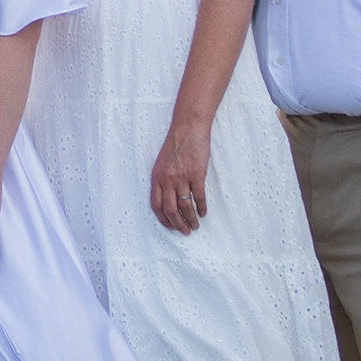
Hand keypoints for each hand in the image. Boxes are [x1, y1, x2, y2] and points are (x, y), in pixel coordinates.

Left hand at [147, 114, 212, 234]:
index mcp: (156, 178)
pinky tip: (203, 213)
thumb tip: (167, 198)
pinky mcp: (197, 175)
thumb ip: (162, 180)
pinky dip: (201, 208)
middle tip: (185, 231)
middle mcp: (167, 180)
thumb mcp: (162, 163)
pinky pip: (199, 197)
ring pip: (185, 206)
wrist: (188, 129)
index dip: (163, 219)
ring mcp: (182, 178)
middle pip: (171, 210)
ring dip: (190, 219)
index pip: (156, 205)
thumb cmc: (175, 145)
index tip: (170, 227)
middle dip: (178, 224)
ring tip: (195, 226)